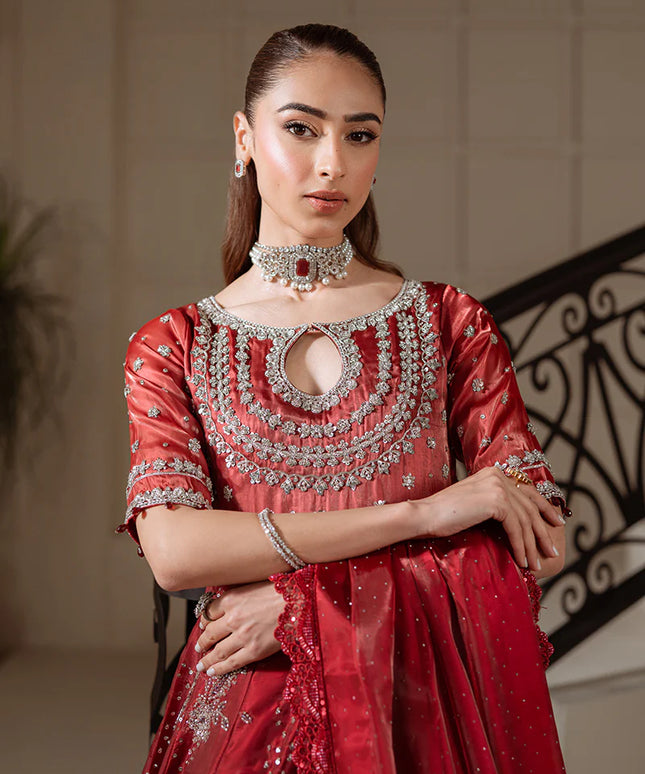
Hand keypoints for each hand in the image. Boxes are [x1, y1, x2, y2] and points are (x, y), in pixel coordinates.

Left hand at [194, 580, 285, 675]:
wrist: (300, 603)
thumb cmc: (280, 592)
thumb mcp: (253, 586)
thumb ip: (237, 597)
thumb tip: (225, 607)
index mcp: (231, 599)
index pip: (209, 613)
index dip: (205, 622)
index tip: (204, 627)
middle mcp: (233, 618)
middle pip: (210, 634)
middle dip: (202, 642)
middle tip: (198, 647)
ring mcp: (243, 636)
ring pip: (218, 651)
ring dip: (207, 659)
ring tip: (202, 664)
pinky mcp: (254, 650)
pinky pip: (232, 663)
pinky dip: (220, 669)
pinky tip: (213, 672)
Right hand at [409, 466, 565, 572]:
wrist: (423, 516)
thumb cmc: (443, 516)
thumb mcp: (474, 506)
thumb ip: (494, 506)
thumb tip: (516, 523)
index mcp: (493, 473)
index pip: (527, 491)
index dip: (544, 509)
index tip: (556, 524)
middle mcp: (498, 475)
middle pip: (530, 507)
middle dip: (543, 532)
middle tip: (552, 551)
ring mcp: (497, 486)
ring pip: (525, 521)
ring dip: (532, 546)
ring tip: (536, 565)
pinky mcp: (495, 501)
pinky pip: (516, 528)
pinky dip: (521, 547)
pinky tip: (522, 561)